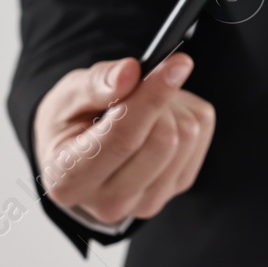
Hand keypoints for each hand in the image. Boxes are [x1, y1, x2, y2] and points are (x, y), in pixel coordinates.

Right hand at [33, 53, 214, 227]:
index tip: (176, 63)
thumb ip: (94, 83)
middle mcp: (108, 202)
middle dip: (158, 99)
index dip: (151, 99)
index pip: (122, 139)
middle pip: (163, 140)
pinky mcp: (176, 187)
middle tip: (140, 83)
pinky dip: (185, 114)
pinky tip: (159, 118)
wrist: (80, 154)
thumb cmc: (69, 122)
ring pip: (187, 137)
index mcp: (69, 180)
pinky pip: (200, 137)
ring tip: (143, 105)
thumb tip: (129, 73)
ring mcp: (147, 202)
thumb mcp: (66, 96)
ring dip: (172, 107)